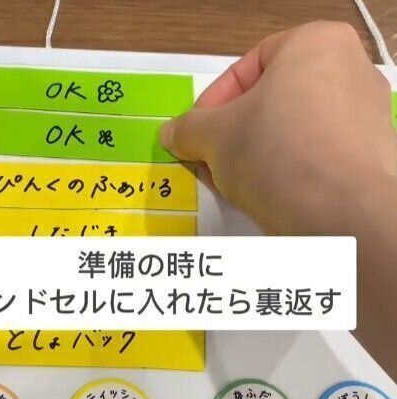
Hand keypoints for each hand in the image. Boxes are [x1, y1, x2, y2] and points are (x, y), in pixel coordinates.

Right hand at [161, 21, 396, 235]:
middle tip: (207, 161)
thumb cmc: (275, 151)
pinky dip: (279, 174)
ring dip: (249, 157)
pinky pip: (309, 159)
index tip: (195, 133)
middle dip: (228, 136)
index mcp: (316, 46)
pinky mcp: (365, 162)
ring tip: (227, 184)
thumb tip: (171, 134)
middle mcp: (349, 74)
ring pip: (287, 134)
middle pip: (268, 103)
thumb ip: (187, 129)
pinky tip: (258, 196)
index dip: (212, 102)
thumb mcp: (214, 136)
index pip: (247, 67)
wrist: (343, 215)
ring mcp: (362, 120)